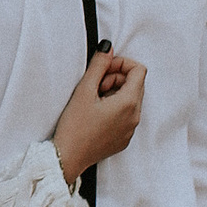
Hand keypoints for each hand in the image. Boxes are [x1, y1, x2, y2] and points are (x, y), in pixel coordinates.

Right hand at [55, 46, 145, 173]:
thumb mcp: (84, 90)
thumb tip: (108, 48)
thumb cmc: (74, 126)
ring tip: (93, 99)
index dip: (121, 63)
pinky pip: (127, 115)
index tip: (104, 68)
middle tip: (95, 85)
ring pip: (131, 99)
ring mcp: (131, 129)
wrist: (67, 158)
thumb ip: (99, 65)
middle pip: (136, 84)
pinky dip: (115, 108)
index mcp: (129, 103)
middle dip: (117, 78)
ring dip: (115, 92)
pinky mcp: (124, 138)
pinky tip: (95, 114)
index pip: (139, 70)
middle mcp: (135, 117)